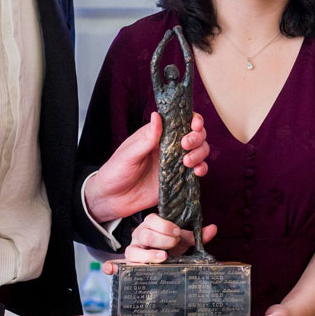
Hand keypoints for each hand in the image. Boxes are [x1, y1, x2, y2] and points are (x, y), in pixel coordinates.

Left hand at [85, 112, 208, 221]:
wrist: (112, 200)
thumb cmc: (116, 172)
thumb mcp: (129, 154)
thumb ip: (147, 138)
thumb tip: (157, 115)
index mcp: (157, 134)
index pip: (180, 120)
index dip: (192, 120)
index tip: (194, 125)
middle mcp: (169, 146)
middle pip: (195, 134)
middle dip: (197, 137)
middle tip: (185, 145)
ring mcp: (175, 163)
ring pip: (200, 151)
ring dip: (200, 153)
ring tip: (187, 162)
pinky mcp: (178, 179)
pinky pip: (197, 171)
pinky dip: (202, 169)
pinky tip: (197, 172)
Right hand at [105, 214, 218, 264]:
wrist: (160, 258)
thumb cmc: (170, 246)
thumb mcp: (182, 240)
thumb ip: (196, 235)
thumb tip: (213, 228)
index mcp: (151, 226)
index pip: (152, 219)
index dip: (165, 226)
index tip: (178, 232)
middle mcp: (139, 236)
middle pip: (145, 234)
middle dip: (161, 239)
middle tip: (174, 244)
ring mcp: (132, 250)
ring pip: (133, 250)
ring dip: (148, 255)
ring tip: (163, 258)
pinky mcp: (127, 265)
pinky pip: (115, 265)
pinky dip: (112, 267)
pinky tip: (112, 270)